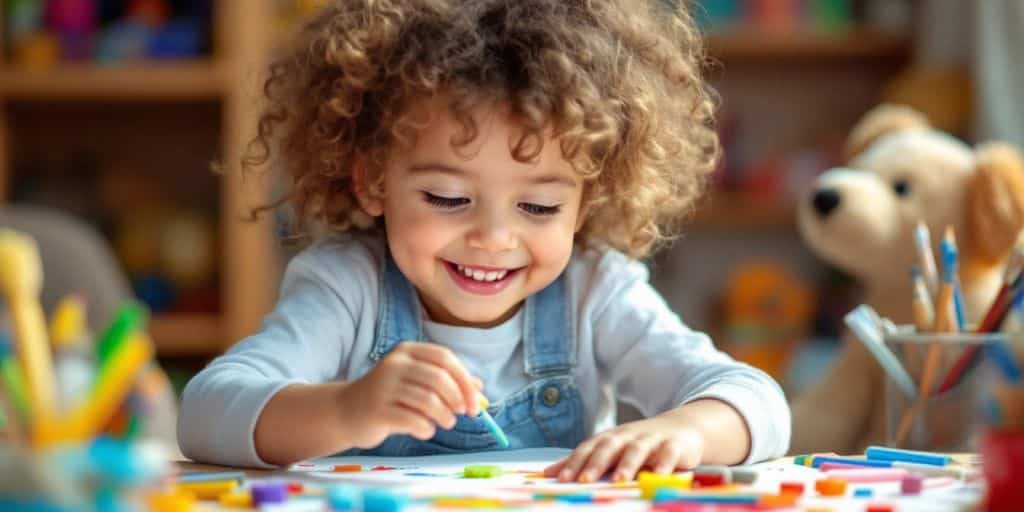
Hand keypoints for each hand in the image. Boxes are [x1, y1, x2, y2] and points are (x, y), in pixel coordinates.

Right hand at [338, 342, 482, 448]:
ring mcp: (383, 386)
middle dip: (458, 399)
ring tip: (445, 423)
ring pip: (428, 400)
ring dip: (445, 416)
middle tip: (462, 414)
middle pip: (438, 378)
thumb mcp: (417, 383)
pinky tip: (424, 430)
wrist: (346, 412)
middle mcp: (394, 364)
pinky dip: (427, 429)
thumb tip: (480, 390)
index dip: (465, 380)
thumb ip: (447, 382)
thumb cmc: (389, 397)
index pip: (445, 358)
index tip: (477, 402)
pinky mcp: (377, 410)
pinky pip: (413, 420)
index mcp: (407, 351)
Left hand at [543, 417, 704, 482]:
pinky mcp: (674, 446)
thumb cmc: (638, 444)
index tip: (561, 479)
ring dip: (627, 464)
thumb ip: (582, 461)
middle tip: (584, 479)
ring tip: (619, 480)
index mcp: (609, 438)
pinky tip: (659, 476)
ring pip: (637, 450)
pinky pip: (668, 455)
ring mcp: (651, 440)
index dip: (574, 463)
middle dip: (596, 464)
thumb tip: (548, 473)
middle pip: (609, 447)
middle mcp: (627, 437)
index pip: (588, 449)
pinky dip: (664, 465)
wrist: (681, 429)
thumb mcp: (611, 449)